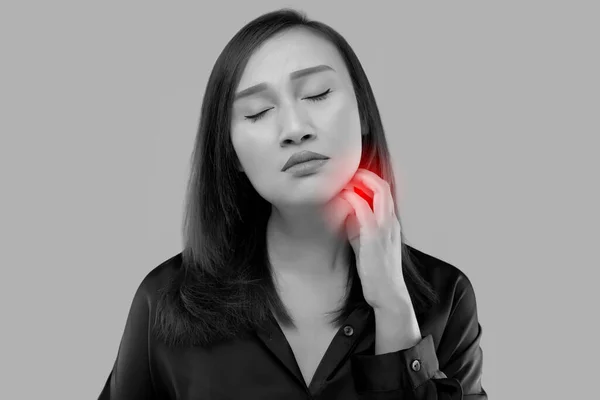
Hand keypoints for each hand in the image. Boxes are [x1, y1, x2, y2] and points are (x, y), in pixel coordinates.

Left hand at [337, 168, 413, 313]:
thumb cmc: (375, 269)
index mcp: (391, 222)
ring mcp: (384, 228)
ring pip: (378, 192)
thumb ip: (358, 225)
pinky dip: (353, 198)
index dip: (369, 179)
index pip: (385, 191)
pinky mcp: (374, 238)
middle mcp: (390, 222)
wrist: (387, 293)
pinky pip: (364, 210)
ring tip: (344, 179)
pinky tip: (342, 196)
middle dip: (365, 174)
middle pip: (383, 186)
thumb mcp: (366, 242)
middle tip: (347, 171)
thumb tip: (346, 211)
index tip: (352, 175)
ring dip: (360, 181)